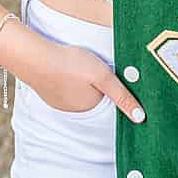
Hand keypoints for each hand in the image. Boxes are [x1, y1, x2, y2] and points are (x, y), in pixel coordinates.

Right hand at [23, 34, 144, 122]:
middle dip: (97, 86)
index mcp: (92, 107)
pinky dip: (67, 82)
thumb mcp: (103, 76)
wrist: (35, 58)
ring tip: (78, 67)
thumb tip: (141, 118)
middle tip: (92, 67)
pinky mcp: (49, 94)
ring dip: (81, 84)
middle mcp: (76, 111)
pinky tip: (65, 69)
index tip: (111, 76)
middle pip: (94, 98)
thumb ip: (122, 96)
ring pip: (78, 94)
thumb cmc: (71, 64)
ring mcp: (60, 104)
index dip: (113, 88)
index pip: (110, 101)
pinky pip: (64, 90)